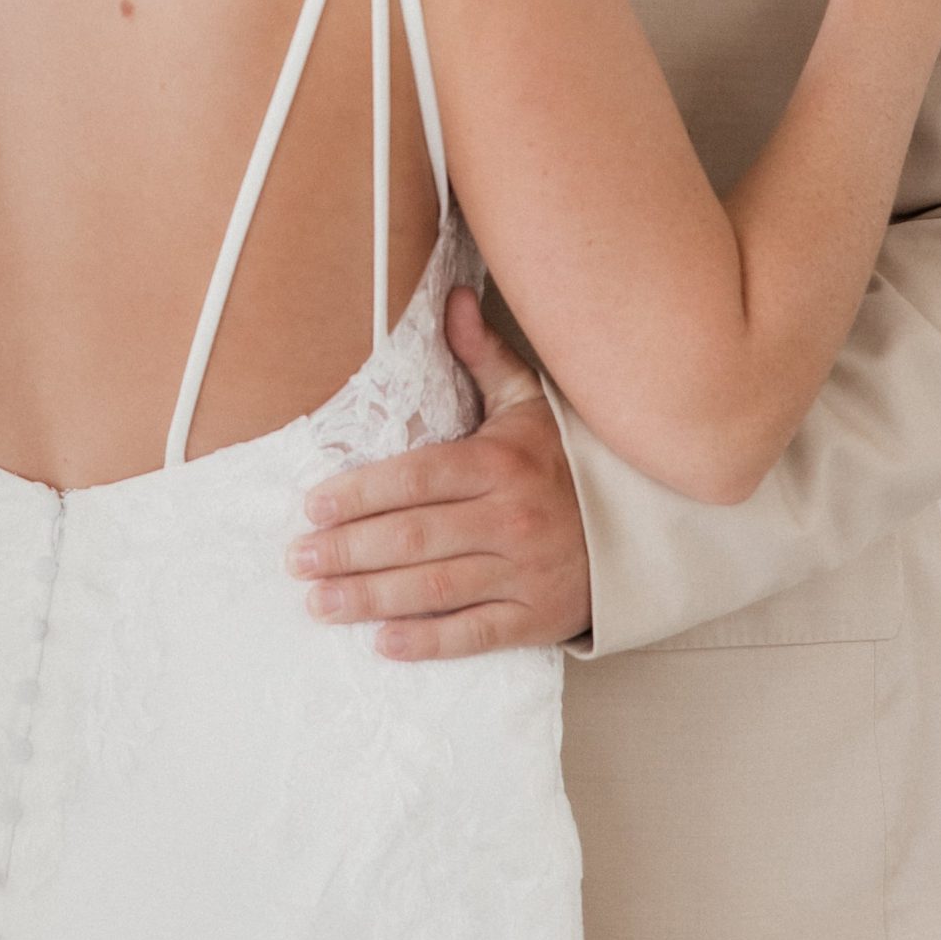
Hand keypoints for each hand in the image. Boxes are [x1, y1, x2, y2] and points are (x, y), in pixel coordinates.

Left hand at [285, 287, 591, 658]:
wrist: (643, 523)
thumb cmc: (568, 461)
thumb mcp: (529, 402)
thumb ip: (483, 355)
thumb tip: (452, 297)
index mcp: (499, 463)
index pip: (416, 478)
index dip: (360, 493)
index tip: (312, 506)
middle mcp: (510, 519)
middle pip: (414, 536)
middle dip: (348, 550)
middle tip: (297, 559)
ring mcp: (524, 572)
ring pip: (434, 588)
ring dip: (369, 597)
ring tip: (319, 602)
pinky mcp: (536, 618)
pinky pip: (475, 634)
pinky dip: (427, 642)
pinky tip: (382, 641)